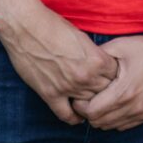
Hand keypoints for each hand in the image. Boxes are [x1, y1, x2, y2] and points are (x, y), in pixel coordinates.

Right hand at [0, 10, 117, 124]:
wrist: (26, 26)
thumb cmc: (54, 25)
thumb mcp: (82, 37)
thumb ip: (93, 55)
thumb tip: (101, 66)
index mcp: (96, 59)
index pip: (116, 77)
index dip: (115, 76)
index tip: (112, 77)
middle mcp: (85, 76)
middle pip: (105, 93)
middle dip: (106, 91)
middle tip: (103, 90)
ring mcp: (67, 87)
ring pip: (88, 105)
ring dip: (91, 103)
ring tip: (92, 101)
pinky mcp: (50, 94)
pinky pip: (66, 115)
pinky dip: (74, 117)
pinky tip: (77, 115)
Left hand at [73, 19, 142, 130]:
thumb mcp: (120, 46)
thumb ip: (98, 58)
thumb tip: (80, 64)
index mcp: (125, 91)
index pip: (92, 112)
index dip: (81, 105)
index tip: (79, 94)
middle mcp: (134, 107)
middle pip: (99, 122)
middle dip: (88, 112)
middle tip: (87, 97)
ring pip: (111, 127)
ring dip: (101, 117)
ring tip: (99, 100)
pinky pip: (124, 126)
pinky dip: (114, 119)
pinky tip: (114, 103)